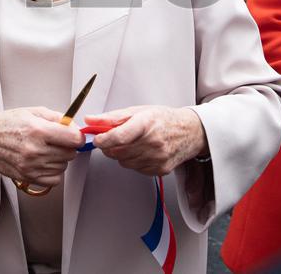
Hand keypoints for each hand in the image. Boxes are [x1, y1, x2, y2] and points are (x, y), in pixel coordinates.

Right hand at [0, 107, 83, 190]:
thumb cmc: (8, 123)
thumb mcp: (33, 112)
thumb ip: (58, 118)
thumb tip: (75, 128)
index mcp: (38, 130)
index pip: (73, 139)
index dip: (77, 137)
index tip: (74, 136)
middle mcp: (34, 150)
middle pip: (70, 154)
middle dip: (68, 146)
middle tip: (57, 141)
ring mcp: (30, 166)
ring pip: (63, 167)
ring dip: (59, 159)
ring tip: (47, 150)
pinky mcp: (26, 177)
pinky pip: (54, 180)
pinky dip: (53, 172)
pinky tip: (45, 162)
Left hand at [87, 105, 206, 176]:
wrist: (190, 132)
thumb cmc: (164, 119)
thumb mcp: (138, 111)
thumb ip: (112, 117)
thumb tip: (90, 120)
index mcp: (146, 123)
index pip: (119, 136)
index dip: (103, 139)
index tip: (97, 139)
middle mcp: (153, 142)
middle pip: (118, 151)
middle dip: (109, 146)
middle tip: (113, 138)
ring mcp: (157, 158)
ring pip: (124, 162)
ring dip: (121, 154)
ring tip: (131, 143)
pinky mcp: (160, 169)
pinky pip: (135, 169)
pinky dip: (132, 161)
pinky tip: (141, 151)